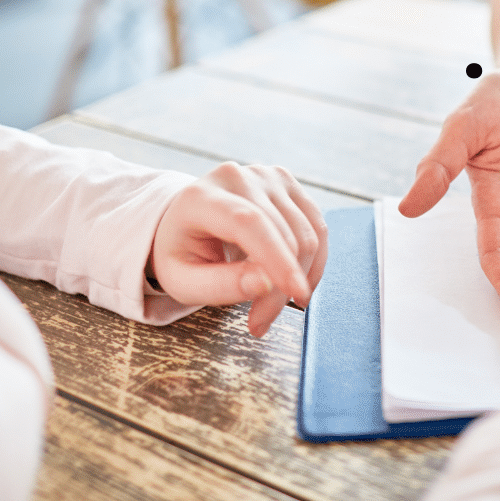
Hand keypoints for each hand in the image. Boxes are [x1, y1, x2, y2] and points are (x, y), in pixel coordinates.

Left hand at [150, 163, 327, 336]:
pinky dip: (312, 263)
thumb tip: (264, 284)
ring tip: (269, 306)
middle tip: (260, 323)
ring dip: (298, 279)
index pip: (250, 222)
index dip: (277, 259)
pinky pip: (317, 228)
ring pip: (307, 234)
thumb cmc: (182, 254)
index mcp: (201, 197)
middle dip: (281, 288)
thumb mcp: (183, 281)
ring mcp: (267, 176)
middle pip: (283, 234)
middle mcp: (238, 178)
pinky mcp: (288, 184)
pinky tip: (292, 283)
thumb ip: (219, 285)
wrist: (186, 221)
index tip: (297, 294)